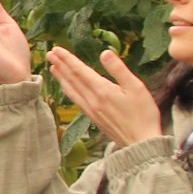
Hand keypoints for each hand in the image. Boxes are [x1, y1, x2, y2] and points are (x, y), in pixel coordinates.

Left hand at [46, 46, 163, 146]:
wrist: (140, 144)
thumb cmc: (143, 115)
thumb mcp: (136, 87)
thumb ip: (118, 69)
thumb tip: (104, 53)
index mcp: (102, 90)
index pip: (80, 71)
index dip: (68, 59)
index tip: (56, 49)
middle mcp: (92, 100)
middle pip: (72, 79)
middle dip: (60, 65)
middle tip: (49, 53)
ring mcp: (91, 110)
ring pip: (71, 90)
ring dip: (61, 78)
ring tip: (52, 68)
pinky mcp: (93, 118)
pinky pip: (76, 100)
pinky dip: (68, 90)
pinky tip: (67, 88)